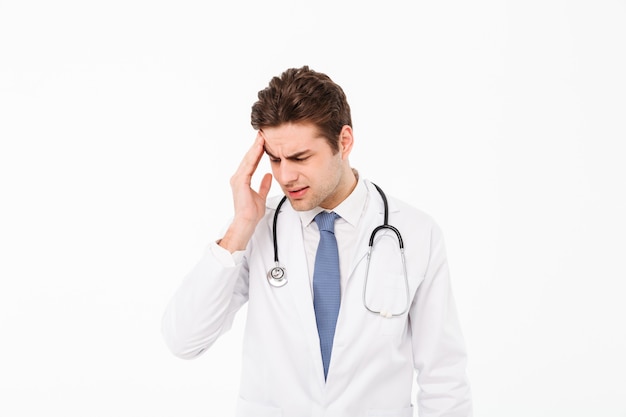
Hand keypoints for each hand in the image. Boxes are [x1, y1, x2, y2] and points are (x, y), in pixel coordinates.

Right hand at [219, 133, 271, 251]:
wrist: (246, 222)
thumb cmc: (251, 212)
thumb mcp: (261, 195)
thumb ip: (264, 185)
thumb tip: (268, 175)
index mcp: (243, 179)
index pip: (252, 161)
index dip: (258, 150)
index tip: (264, 140)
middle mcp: (238, 177)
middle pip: (249, 157)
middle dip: (256, 145)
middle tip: (263, 132)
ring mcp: (238, 179)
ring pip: (248, 159)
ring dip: (255, 147)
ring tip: (262, 136)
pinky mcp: (240, 182)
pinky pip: (248, 166)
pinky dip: (254, 156)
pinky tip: (259, 148)